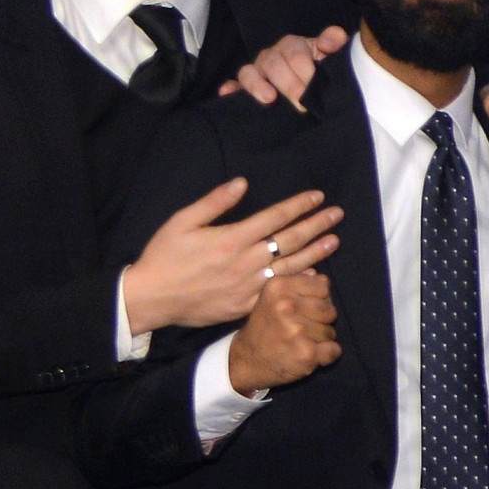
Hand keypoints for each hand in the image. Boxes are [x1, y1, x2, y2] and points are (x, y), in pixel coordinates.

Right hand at [122, 176, 346, 334]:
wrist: (151, 298)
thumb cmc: (164, 256)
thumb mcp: (182, 221)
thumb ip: (215, 202)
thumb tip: (242, 182)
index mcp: (231, 238)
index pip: (275, 217)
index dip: (299, 206)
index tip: (318, 197)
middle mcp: (245, 262)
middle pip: (290, 241)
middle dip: (316, 225)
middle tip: (337, 215)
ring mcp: (248, 286)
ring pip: (291, 267)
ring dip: (316, 253)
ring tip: (335, 241)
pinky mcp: (245, 306)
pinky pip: (278, 293)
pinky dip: (298, 283)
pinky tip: (315, 275)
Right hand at [223, 264, 342, 394]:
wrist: (247, 359)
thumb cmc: (266, 325)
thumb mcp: (273, 296)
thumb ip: (297, 282)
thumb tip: (319, 276)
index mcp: (279, 286)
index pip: (323, 286)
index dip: (319, 299)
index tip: (303, 309)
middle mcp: (286, 306)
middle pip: (330, 310)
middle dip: (321, 321)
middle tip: (301, 329)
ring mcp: (296, 331)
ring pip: (331, 332)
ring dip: (321, 339)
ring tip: (300, 341)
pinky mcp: (305, 353)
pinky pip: (334, 350)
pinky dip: (326, 355)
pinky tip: (308, 354)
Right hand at [227, 26, 349, 108]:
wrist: (315, 86)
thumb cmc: (323, 69)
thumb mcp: (333, 55)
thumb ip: (334, 42)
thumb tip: (329, 41)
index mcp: (293, 45)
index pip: (295, 54)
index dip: (304, 71)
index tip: (313, 87)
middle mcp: (272, 55)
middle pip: (273, 64)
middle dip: (288, 84)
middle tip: (301, 104)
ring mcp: (258, 71)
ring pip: (249, 72)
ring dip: (257, 85)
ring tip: (269, 99)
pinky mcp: (247, 86)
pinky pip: (234, 85)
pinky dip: (231, 89)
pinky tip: (228, 94)